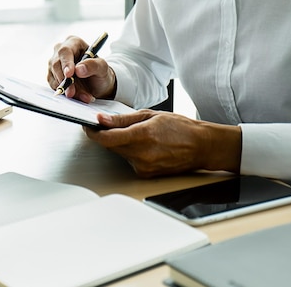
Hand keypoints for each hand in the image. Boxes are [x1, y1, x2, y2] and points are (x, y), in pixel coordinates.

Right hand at [47, 36, 115, 101]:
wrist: (97, 84)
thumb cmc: (100, 72)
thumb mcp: (102, 67)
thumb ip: (93, 65)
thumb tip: (79, 69)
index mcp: (73, 43)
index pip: (65, 51)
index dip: (66, 63)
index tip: (69, 75)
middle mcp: (60, 51)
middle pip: (56, 65)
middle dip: (66, 81)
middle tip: (72, 93)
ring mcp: (54, 64)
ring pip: (55, 77)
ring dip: (68, 89)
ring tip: (84, 96)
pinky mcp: (52, 76)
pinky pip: (54, 85)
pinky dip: (65, 93)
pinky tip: (78, 96)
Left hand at [85, 110, 241, 177]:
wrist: (202, 147)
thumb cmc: (180, 128)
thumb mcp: (150, 115)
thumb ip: (123, 119)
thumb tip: (102, 120)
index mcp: (142, 136)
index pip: (107, 138)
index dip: (93, 132)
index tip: (88, 126)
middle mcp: (142, 154)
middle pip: (111, 146)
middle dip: (107, 135)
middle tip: (108, 125)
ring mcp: (144, 167)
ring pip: (119, 153)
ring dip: (120, 144)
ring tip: (136, 134)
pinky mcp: (146, 174)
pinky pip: (129, 161)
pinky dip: (130, 152)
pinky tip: (144, 146)